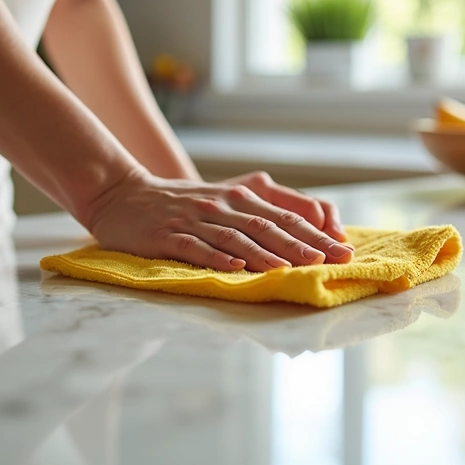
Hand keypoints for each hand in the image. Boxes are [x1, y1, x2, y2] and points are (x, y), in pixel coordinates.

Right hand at [83, 169, 354, 271]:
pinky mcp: (168, 234)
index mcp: (240, 195)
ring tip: (293, 268)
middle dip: (305, 244)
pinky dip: (218, 258)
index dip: (317, 230)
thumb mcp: (222, 197)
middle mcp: (222, 204)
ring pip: (237, 236)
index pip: (287, 213)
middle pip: (270, 225)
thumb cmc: (179, 202)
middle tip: (334, 260)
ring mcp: (195, 218)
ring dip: (267, 253)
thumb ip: (258, 207)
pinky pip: (197, 247)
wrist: (121, 195)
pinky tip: (237, 269)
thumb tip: (304, 228)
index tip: (343, 247)